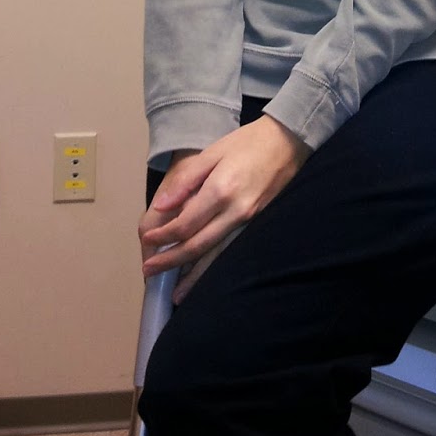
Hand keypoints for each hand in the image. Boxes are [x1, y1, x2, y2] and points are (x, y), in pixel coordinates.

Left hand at [138, 116, 309, 301]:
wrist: (288, 141)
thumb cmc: (247, 142)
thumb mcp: (212, 153)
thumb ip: (186, 181)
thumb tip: (161, 207)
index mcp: (221, 190)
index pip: (186, 224)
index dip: (164, 236)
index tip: (148, 241)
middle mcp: (235, 211)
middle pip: (198, 245)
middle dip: (171, 261)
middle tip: (149, 271)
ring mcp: (249, 220)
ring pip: (217, 255)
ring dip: (194, 275)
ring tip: (176, 294)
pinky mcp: (257, 223)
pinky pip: (231, 249)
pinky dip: (215, 265)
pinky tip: (205, 277)